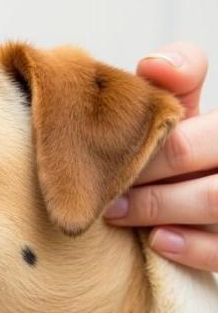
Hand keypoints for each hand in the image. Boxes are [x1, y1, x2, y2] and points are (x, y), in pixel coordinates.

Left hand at [104, 42, 217, 270]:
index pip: (192, 122)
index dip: (155, 134)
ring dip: (158, 207)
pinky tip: (157, 241)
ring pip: (213, 200)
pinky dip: (189, 247)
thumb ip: (174, 82)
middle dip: (146, 171)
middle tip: (104, 187)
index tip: (116, 149)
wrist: (190, 204)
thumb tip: (153, 65)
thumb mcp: (181, 115)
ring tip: (115, 213)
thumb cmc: (181, 156)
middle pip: (197, 153)